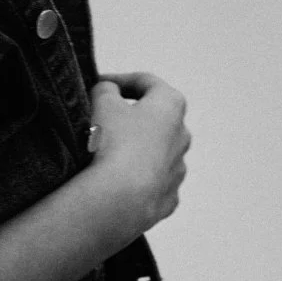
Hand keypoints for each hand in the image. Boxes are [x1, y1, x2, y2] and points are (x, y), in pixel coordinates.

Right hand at [88, 73, 190, 233]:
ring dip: (133, 150)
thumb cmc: (112, 143)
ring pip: (153, 153)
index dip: (119, 80)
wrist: (118, 199)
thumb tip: (109, 91)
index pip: (146, 82)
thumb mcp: (101, 101)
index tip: (99, 85)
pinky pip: (149, 183)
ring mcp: (178, 170)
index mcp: (171, 105)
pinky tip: (113, 182)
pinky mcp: (168, 199)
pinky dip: (134, 180)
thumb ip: (106, 88)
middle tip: (101, 120)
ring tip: (103, 155)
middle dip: (130, 117)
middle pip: (154, 119)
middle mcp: (182, 136)